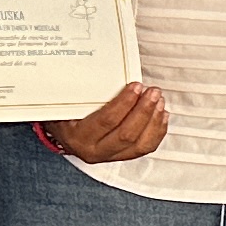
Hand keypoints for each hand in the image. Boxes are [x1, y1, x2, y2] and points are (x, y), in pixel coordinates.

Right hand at [41, 83, 169, 163]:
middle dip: (144, 111)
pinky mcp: (123, 157)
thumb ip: (81, 92)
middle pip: (126, 134)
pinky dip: (157, 131)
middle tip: (152, 92)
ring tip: (159, 101)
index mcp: (78, 137)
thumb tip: (101, 69)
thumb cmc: (65, 114)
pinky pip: (146, 147)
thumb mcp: (66, 103)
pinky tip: (161, 115)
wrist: (64, 134)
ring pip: (140, 144)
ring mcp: (109, 157)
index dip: (125, 103)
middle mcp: (94, 151)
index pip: (106, 121)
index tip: (135, 86)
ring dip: (153, 120)